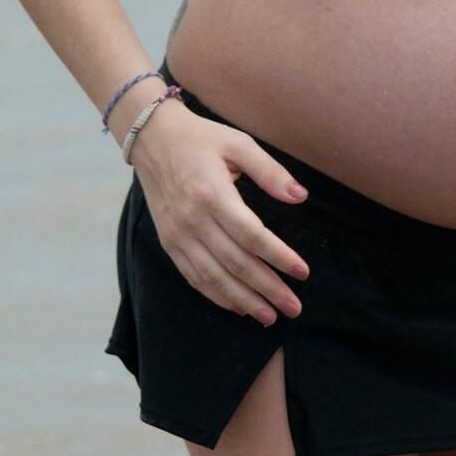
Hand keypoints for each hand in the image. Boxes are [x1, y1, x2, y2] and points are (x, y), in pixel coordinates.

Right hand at [128, 103, 311, 325]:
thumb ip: (270, 171)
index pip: (252, 236)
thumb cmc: (202, 139)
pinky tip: (238, 307)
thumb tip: (300, 196)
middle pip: (236, 263)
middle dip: (268, 289)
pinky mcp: (169, 242)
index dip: (279, 257)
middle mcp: (193, 220)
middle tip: (294, 307)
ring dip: (244, 300)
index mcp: (213, 194)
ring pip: (214, 277)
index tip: (303, 273)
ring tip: (270, 316)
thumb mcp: (239, 143)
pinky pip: (193, 276)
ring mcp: (178, 235)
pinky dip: (216, 296)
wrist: (152, 138)